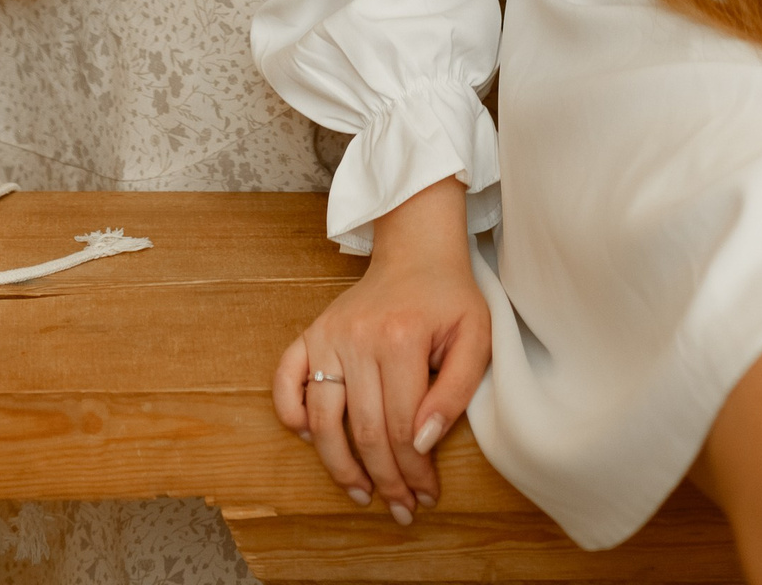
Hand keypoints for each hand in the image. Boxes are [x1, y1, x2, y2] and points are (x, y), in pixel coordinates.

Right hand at [272, 180, 490, 520]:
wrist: (417, 252)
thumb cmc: (449, 299)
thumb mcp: (476, 337)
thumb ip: (455, 392)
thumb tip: (423, 443)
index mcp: (401, 338)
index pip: (403, 427)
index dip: (415, 470)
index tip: (427, 495)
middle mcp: (359, 338)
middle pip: (365, 431)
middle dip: (385, 480)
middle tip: (400, 508)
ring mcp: (329, 335)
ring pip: (322, 420)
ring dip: (340, 466)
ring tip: (362, 493)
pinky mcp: (311, 333)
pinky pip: (285, 381)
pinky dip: (291, 415)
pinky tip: (310, 440)